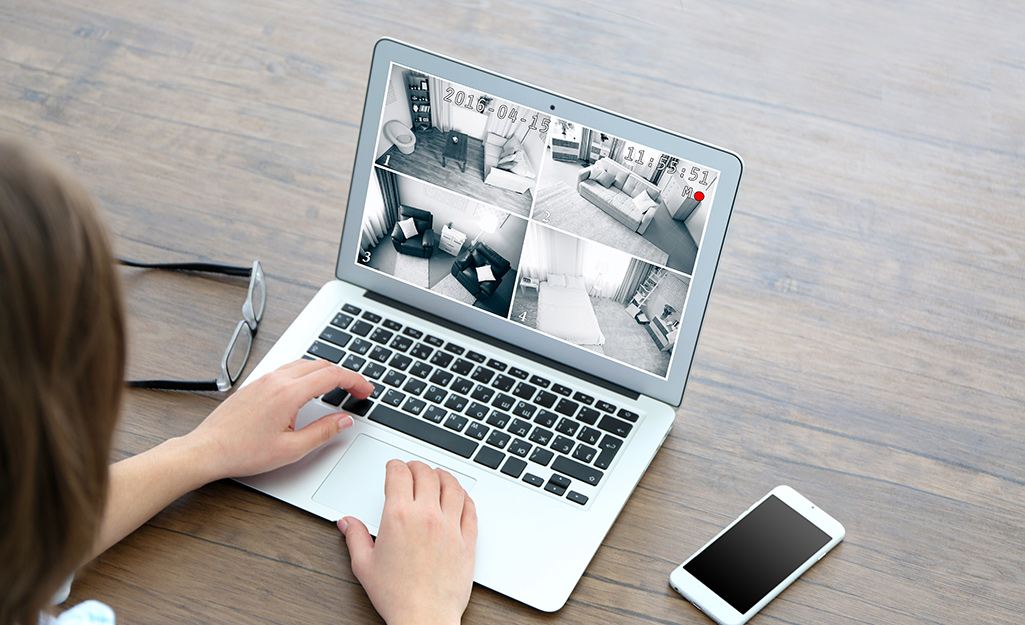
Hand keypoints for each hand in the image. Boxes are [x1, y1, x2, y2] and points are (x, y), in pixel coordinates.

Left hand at [183, 359, 373, 480]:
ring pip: (303, 363)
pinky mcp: (255, 384)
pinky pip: (287, 369)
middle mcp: (276, 380)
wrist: (207, 450)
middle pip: (320, 364)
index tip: (366, 390)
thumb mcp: (291, 449)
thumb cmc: (242, 452)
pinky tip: (308, 388)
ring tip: (337, 387)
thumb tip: (343, 420)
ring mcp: (264, 379)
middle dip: (344, 375)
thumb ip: (323, 432)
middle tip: (357, 390)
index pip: (332, 376)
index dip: (355, 381)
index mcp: (288, 393)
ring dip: (325, 371)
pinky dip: (307, 373)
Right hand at [340, 460, 477, 624]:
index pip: (399, 474)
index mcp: (399, 516)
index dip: (395, 466)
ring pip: (452, 485)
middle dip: (417, 466)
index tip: (394, 467)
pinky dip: (464, 496)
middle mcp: (427, 515)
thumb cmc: (396, 595)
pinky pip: (470, 507)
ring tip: (437, 475)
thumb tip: (347, 522)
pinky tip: (459, 496)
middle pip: (426, 474)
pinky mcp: (468, 539)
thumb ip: (355, 537)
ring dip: (443, 475)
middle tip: (413, 469)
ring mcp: (450, 525)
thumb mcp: (364, 565)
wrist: (424, 617)